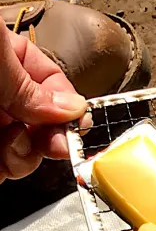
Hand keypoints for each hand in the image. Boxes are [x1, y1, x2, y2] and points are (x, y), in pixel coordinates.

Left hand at [0, 25, 89, 182]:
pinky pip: (1, 167)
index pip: (54, 87)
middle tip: (51, 145)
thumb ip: (31, 84)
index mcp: (7, 60)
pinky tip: (1, 163)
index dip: (68, 110)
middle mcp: (0, 95)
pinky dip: (6, 169)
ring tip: (11, 147)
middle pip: (42, 125)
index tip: (74, 128)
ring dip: (26, 159)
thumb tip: (74, 109)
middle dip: (49, 140)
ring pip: (22, 152)